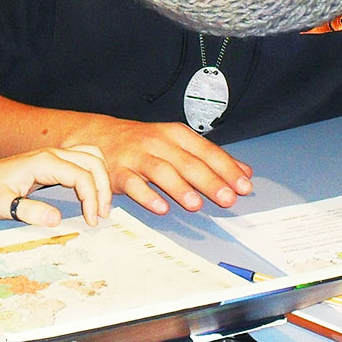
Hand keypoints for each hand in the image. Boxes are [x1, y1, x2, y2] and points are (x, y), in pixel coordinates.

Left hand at [0, 146, 111, 226]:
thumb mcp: (2, 206)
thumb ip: (29, 212)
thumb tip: (56, 220)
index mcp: (43, 162)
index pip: (81, 175)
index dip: (92, 198)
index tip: (91, 221)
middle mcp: (52, 153)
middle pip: (93, 160)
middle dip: (103, 188)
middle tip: (101, 215)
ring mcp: (53, 155)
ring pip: (92, 156)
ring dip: (102, 178)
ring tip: (101, 206)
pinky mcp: (53, 161)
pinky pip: (83, 161)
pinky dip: (94, 175)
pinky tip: (92, 195)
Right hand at [64, 115, 252, 214]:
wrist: (97, 136)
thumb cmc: (143, 142)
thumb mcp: (177, 142)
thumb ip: (210, 158)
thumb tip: (244, 173)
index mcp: (176, 135)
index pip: (206, 151)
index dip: (226, 169)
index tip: (243, 186)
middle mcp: (158, 143)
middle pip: (187, 162)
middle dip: (209, 181)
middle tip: (226, 198)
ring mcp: (136, 156)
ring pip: (161, 170)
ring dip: (179, 187)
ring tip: (196, 204)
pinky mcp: (117, 171)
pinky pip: (132, 184)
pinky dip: (147, 195)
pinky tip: (160, 207)